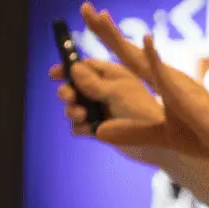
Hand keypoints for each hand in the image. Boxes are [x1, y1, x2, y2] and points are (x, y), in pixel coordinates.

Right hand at [50, 3, 166, 164]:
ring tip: (81, 115)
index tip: (54, 74)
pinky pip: (79, 126)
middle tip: (69, 97)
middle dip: (67, 92)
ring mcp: (101, 110)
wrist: (154, 141)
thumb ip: (93, 82)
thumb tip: (73, 68)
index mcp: (112, 75)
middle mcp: (104, 91)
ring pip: (73, 107)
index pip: (84, 66)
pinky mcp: (99, 128)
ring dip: (72, 110)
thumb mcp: (116, 92)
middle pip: (74, 86)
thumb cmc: (141, 110)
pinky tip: (89, 130)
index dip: (68, 68)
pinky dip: (80, 127)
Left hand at [69, 3, 208, 166]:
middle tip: (84, 8)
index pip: (129, 59)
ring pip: (142, 56)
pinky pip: (166, 74)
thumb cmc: (205, 137)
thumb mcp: (161, 135)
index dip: (109, 40)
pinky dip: (154, 57)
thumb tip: (99, 132)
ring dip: (121, 38)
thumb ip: (131, 131)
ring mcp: (176, 84)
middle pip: (129, 51)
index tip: (91, 20)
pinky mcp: (186, 96)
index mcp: (162, 82)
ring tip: (101, 17)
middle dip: (105, 30)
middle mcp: (167, 77)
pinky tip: (144, 40)